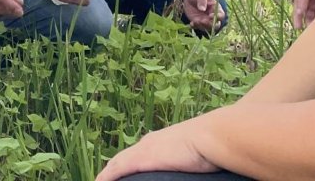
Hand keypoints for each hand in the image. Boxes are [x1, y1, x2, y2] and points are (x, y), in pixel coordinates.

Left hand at [95, 123, 218, 180]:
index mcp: (158, 141)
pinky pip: (117, 170)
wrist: (211, 138)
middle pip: (123, 159)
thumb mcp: (193, 155)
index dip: (125, 164)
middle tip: (103, 180)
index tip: (118, 172)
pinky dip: (107, 176)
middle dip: (113, 170)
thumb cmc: (210, 147)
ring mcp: (143, 150)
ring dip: (108, 174)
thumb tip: (186, 166)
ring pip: (117, 164)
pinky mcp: (142, 159)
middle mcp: (147, 143)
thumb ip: (184, 161)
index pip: (136, 154)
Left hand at [182, 0, 223, 33]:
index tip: (210, 15)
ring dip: (202, 26)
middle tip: (203, 21)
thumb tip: (202, 9)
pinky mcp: (197, 22)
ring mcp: (205, 20)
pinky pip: (197, 27)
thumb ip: (202, 1)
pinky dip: (195, 27)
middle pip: (216, 24)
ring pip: (207, 27)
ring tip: (195, 22)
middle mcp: (212, 16)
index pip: (221, 15)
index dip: (218, 17)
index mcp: (216, 9)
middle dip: (210, 25)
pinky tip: (191, 24)